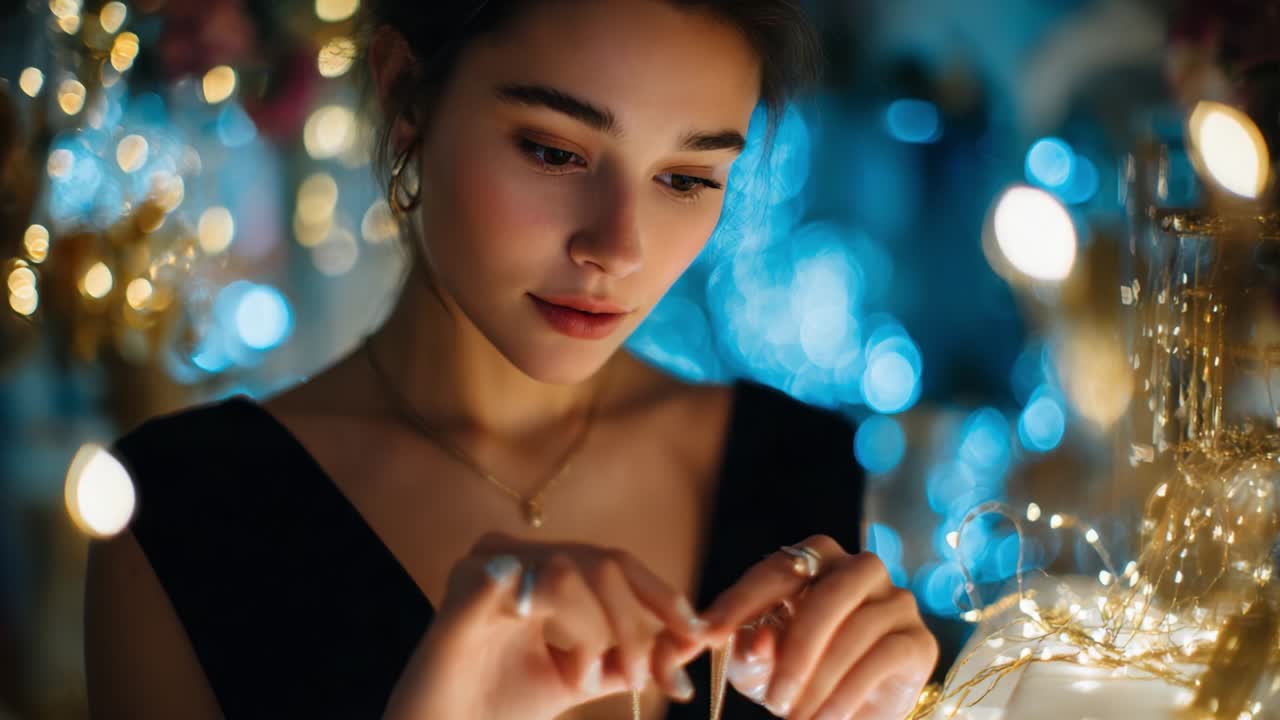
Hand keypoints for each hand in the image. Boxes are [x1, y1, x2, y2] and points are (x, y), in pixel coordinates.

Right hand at [382, 532, 708, 719]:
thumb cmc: (501, 705)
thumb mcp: (581, 676)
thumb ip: (630, 655)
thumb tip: (692, 642)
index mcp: (541, 569)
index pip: (616, 564)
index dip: (663, 596)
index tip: (700, 634)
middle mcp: (515, 555)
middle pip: (606, 562)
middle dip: (639, 623)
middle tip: (645, 678)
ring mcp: (486, 561)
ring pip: (578, 570)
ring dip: (600, 634)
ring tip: (583, 680)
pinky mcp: (465, 581)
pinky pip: (538, 582)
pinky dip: (570, 625)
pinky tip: (568, 669)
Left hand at [698, 535, 936, 719]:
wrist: (848, 714)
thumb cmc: (796, 677)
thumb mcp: (758, 668)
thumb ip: (747, 651)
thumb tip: (756, 640)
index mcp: (815, 561)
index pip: (776, 571)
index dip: (740, 603)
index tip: (709, 635)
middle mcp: (860, 569)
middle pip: (829, 593)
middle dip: (796, 649)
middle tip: (771, 700)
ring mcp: (896, 601)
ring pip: (857, 628)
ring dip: (820, 679)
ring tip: (793, 717)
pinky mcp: (918, 641)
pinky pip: (883, 657)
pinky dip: (848, 692)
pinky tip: (826, 718)